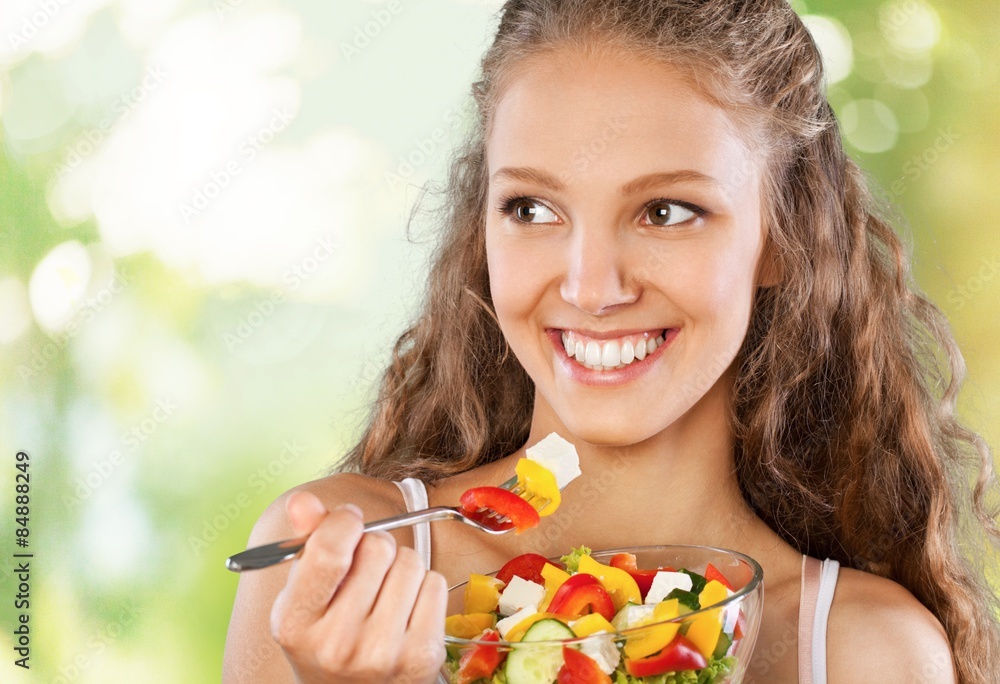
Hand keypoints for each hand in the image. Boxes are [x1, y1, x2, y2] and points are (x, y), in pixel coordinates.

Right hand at [270, 491, 447, 683]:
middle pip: (378, 547)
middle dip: (375, 547)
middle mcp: (337, 645)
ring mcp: (382, 654)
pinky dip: (423, 587)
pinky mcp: (422, 657)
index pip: (330, 550)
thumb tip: (302, 499)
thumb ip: (307, 541)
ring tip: (383, 594)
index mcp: (296, 623)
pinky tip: (405, 610)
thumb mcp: (303, 593)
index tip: (348, 522)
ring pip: (410, 562)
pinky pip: (435, 583)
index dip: (344, 522)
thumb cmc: (327, 633)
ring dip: (400, 567)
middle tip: (365, 571)